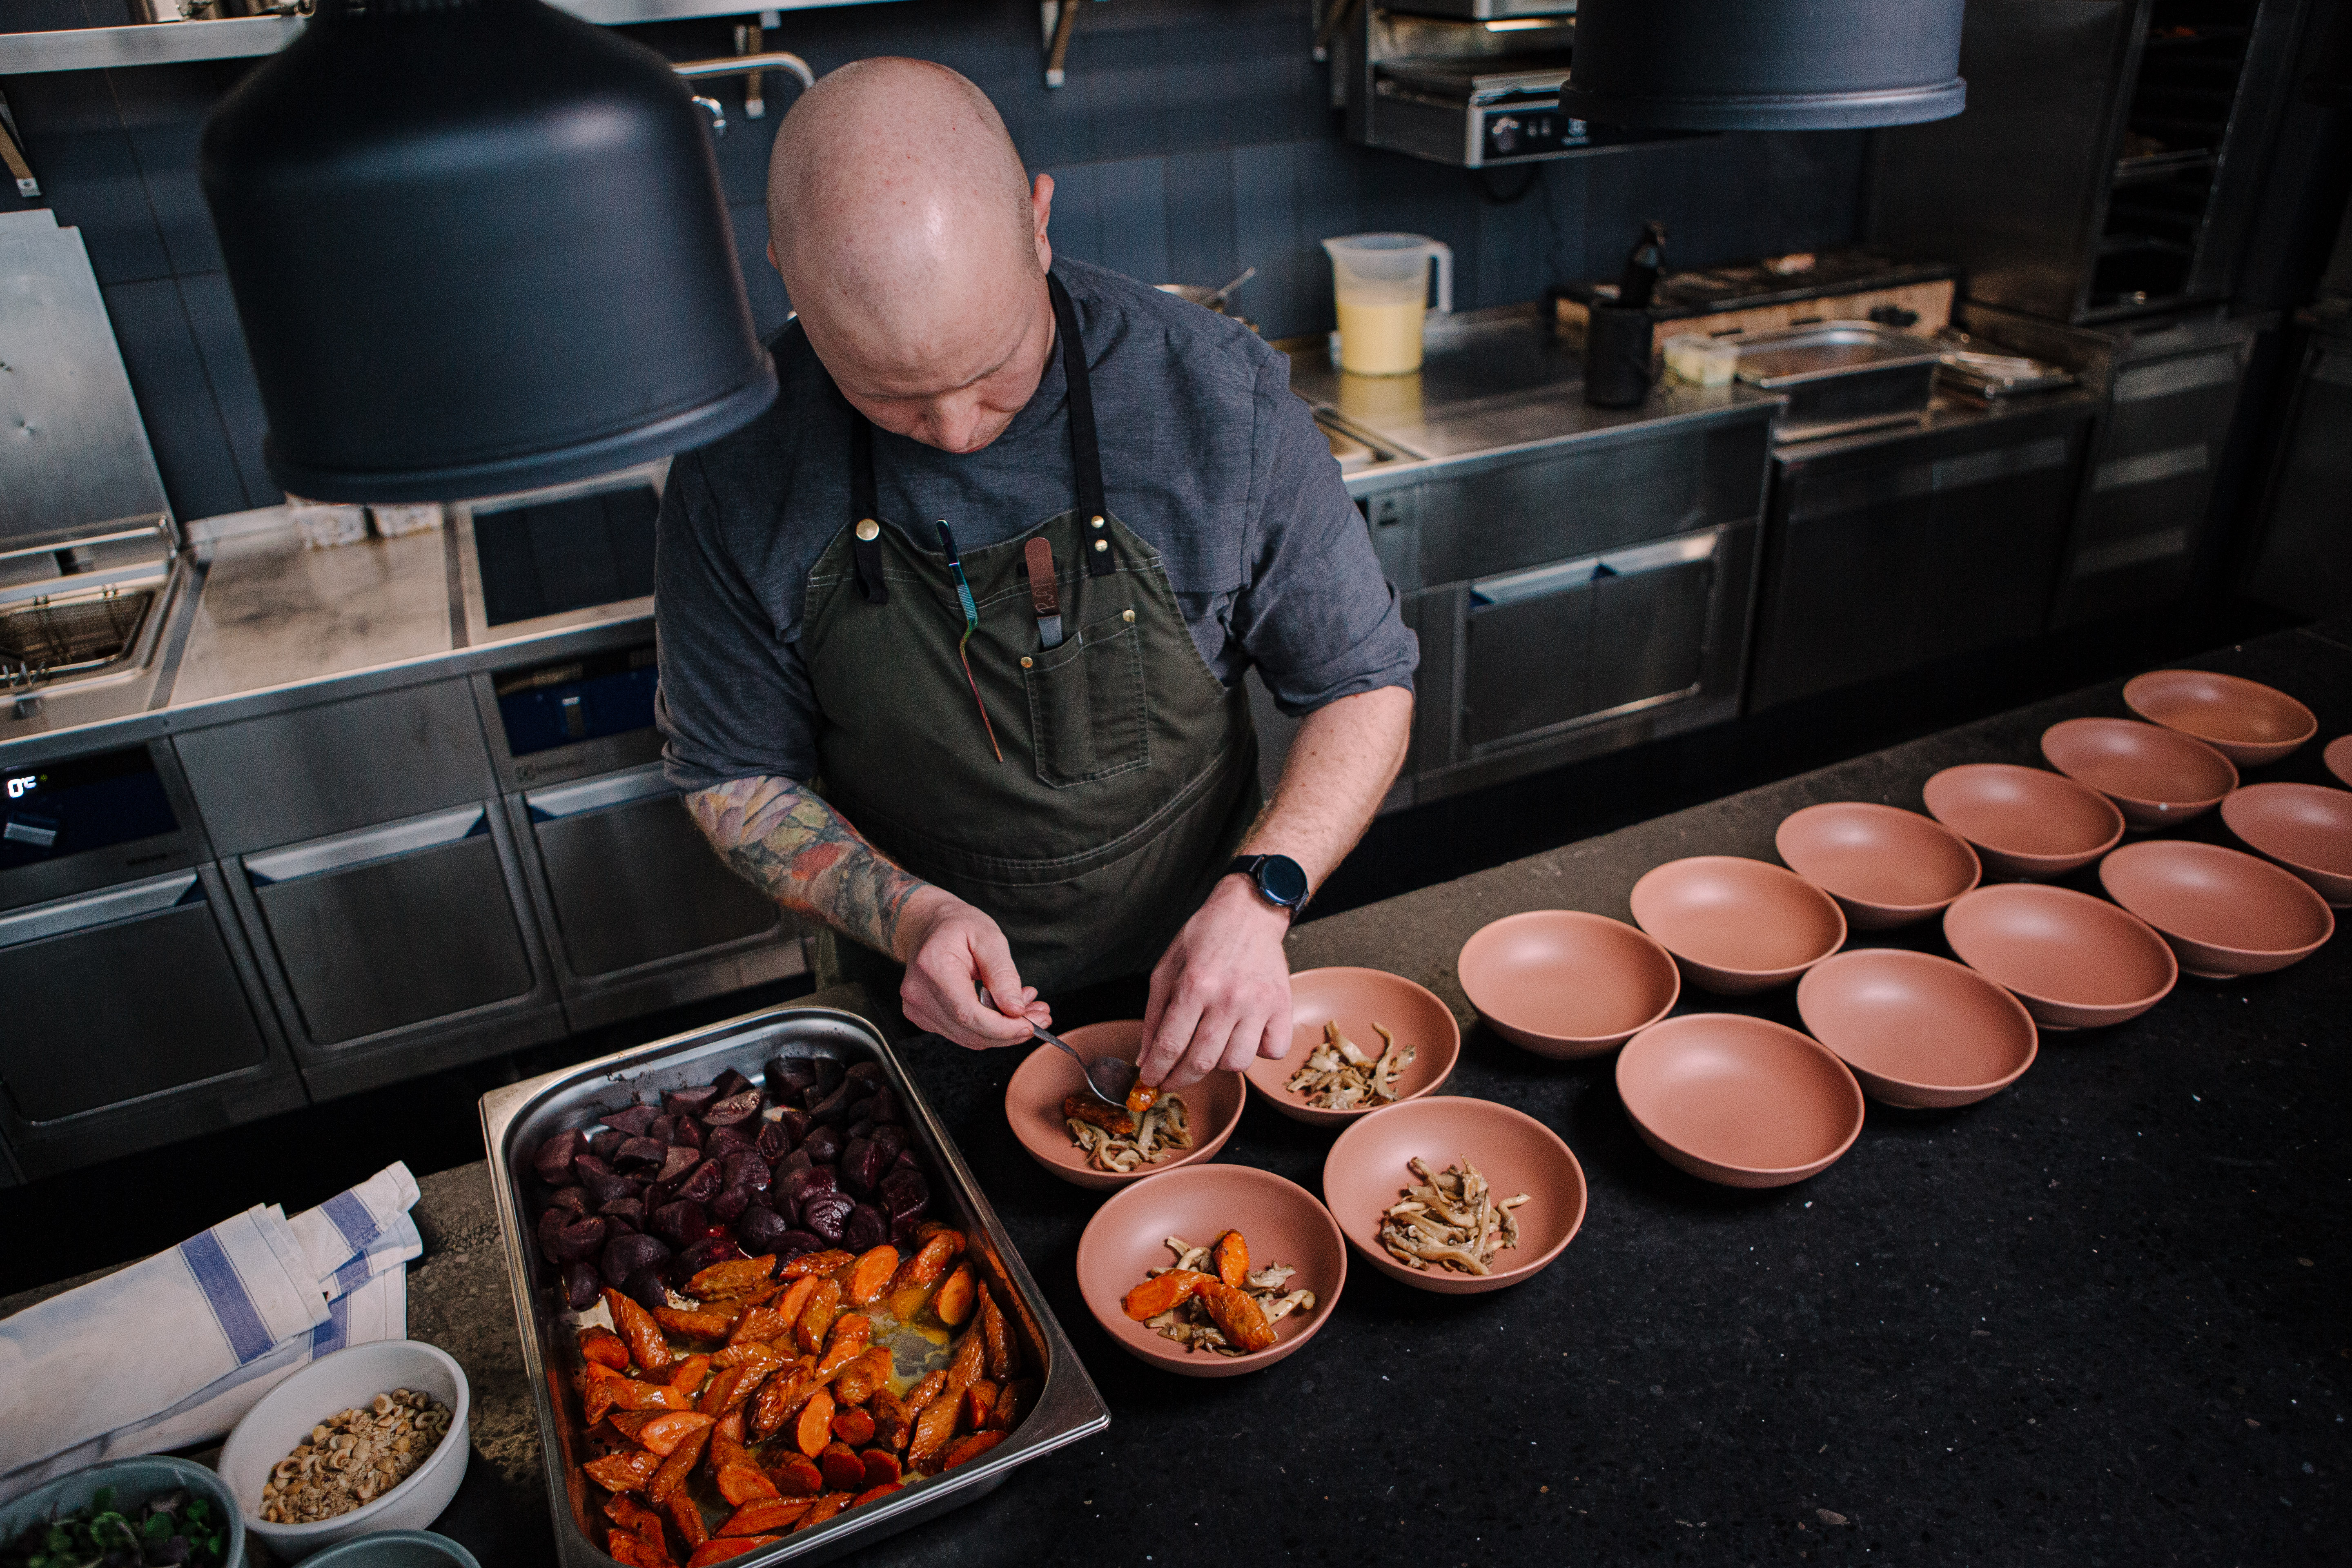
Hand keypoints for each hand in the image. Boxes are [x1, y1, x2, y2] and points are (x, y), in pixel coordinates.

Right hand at [894, 887, 1050, 1048]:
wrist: (928, 925)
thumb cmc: (958, 926)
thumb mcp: (989, 938)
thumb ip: (1003, 974)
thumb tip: (1015, 1009)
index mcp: (933, 968)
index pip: (968, 1014)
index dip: (1002, 1028)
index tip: (1031, 1025)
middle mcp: (919, 993)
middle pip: (969, 1030)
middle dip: (1009, 1031)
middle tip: (1040, 1016)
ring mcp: (918, 1008)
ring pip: (967, 1037)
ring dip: (1002, 1032)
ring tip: (1027, 1010)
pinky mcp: (923, 1017)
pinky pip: (961, 1033)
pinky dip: (987, 1028)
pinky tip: (1004, 1011)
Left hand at [1139, 876, 1294, 1088]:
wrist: (1250, 912)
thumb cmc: (1206, 937)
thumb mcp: (1167, 968)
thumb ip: (1155, 1016)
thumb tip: (1146, 1059)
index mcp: (1195, 985)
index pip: (1170, 1045)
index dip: (1157, 1072)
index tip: (1151, 1082)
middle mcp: (1229, 997)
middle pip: (1201, 1062)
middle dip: (1180, 1080)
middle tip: (1171, 1081)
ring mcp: (1259, 1004)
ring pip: (1237, 1063)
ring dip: (1219, 1064)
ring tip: (1211, 1047)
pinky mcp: (1283, 1006)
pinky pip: (1272, 1051)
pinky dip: (1258, 1052)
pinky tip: (1245, 1036)